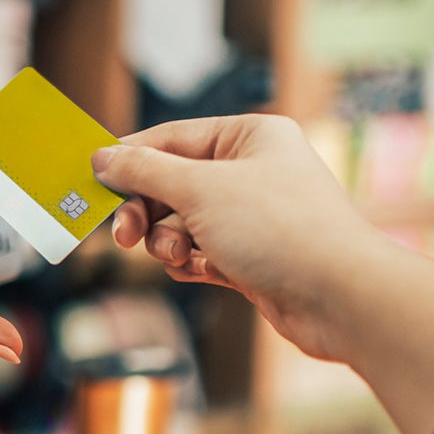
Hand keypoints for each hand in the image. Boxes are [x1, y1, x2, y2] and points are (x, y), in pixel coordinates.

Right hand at [93, 114, 433, 433]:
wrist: (340, 297)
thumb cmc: (281, 230)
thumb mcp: (199, 190)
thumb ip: (144, 172)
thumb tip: (103, 157)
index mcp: (251, 136)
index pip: (170, 139)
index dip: (129, 161)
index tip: (92, 182)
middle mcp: (254, 170)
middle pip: (172, 183)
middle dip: (146, 210)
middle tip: (123, 236)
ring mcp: (255, 216)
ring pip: (183, 222)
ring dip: (167, 241)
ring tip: (175, 255)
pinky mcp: (254, 257)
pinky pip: (201, 251)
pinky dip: (190, 261)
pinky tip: (195, 269)